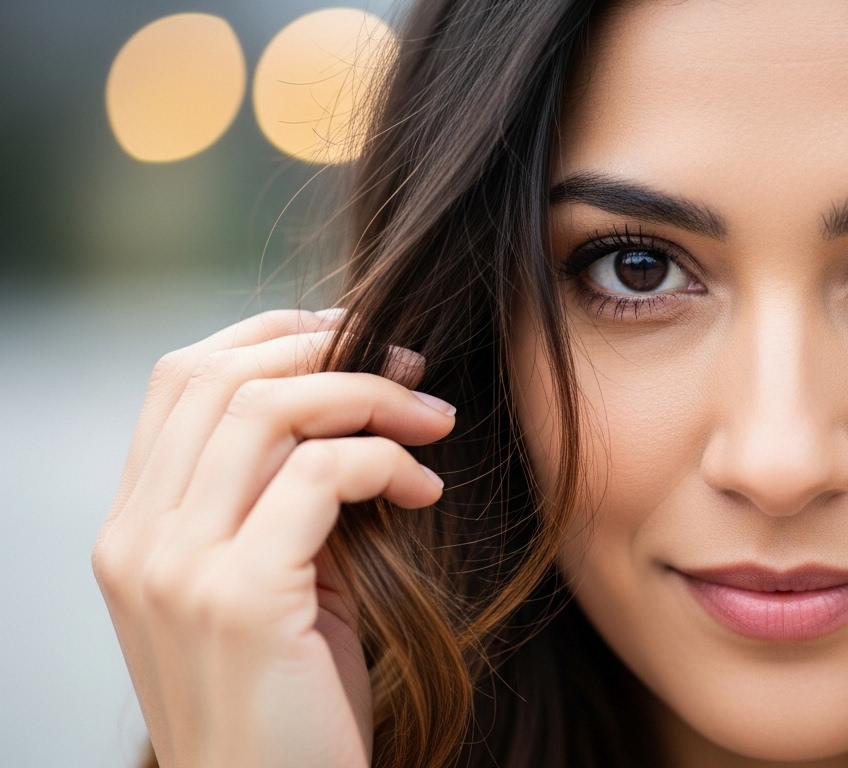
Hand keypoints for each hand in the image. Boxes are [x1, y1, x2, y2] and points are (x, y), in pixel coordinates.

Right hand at [92, 310, 455, 767]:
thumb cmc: (291, 705)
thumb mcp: (275, 586)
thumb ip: (286, 502)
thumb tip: (357, 407)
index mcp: (133, 530)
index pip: (182, 379)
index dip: (275, 337)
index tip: (357, 338)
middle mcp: (136, 540)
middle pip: (222, 377)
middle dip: (331, 352)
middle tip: (412, 368)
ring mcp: (175, 568)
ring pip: (268, 410)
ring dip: (370, 396)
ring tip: (434, 420)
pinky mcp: (237, 597)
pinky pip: (320, 474)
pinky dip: (385, 460)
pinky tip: (424, 492)